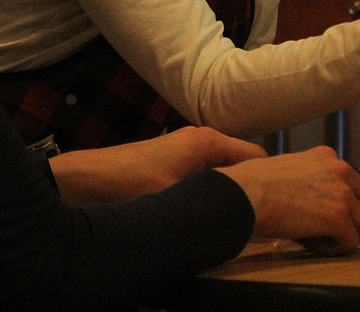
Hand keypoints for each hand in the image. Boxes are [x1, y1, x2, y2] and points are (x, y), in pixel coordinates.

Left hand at [49, 125, 266, 204]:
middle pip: (241, 162)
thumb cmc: (131, 182)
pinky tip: (207, 210)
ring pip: (222, 169)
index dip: (269, 178)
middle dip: (250, 184)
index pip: (256, 154)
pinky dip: (211, 189)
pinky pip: (205, 174)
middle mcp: (202, 139)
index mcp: (209, 140)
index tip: (278, 203)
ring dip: (228, 189)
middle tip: (260, 213)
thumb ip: (212, 204)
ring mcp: (186, 149)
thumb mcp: (176, 197)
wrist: (82, 180)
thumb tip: (243, 219)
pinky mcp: (172, 162)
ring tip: (237, 215)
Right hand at [216, 145, 359, 251]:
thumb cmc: (255, 184)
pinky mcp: (337, 217)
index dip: (346, 202)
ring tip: (326, 240)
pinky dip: (336, 248)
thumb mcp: (291, 167)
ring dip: (349, 235)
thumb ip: (311, 176)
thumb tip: (314, 197)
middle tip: (341, 230)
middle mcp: (342, 171)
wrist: (247, 194)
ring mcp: (342, 194)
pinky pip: (350, 241)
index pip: (356, 182)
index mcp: (328, 157)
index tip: (327, 212)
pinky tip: (317, 245)